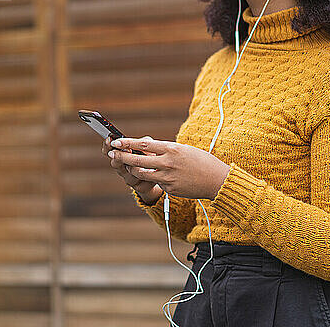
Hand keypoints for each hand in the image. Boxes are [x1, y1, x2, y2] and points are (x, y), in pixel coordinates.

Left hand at [107, 137, 230, 200]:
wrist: (217, 180)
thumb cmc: (203, 161)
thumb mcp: (185, 150)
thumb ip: (167, 150)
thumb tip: (149, 148)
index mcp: (172, 149)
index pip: (144, 144)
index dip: (127, 142)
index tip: (116, 141)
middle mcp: (167, 163)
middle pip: (138, 159)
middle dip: (122, 156)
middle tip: (112, 154)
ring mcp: (167, 177)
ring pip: (142, 173)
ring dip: (133, 169)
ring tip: (129, 166)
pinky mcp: (169, 189)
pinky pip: (156, 183)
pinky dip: (154, 178)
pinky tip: (157, 176)